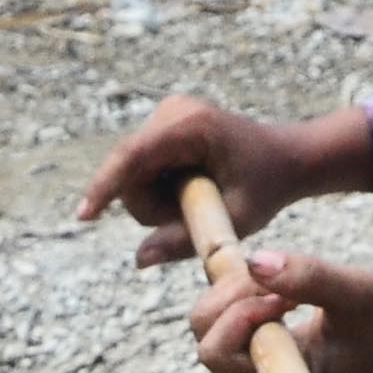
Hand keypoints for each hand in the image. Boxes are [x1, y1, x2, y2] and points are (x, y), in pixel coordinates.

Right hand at [74, 95, 370, 269]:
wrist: (288, 158)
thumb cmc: (268, 186)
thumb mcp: (234, 220)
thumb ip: (186, 240)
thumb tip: (139, 260)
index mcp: (191, 126)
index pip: (132, 156)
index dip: (105, 187)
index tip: (84, 217)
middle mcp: (172, 112)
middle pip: (130, 173)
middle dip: (154, 206)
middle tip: (200, 214)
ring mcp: (166, 116)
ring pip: (133, 176)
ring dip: (160, 202)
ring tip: (201, 200)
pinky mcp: (163, 126)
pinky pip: (141, 171)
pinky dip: (162, 191)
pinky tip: (193, 189)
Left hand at [188, 247, 372, 372]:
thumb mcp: (362, 295)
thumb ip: (312, 278)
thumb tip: (254, 260)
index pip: (217, 350)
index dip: (243, 310)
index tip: (292, 298)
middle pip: (203, 331)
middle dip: (237, 294)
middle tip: (285, 286)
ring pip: (205, 321)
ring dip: (239, 290)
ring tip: (288, 289)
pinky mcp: (242, 359)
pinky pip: (218, 317)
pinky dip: (243, 293)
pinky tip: (283, 295)